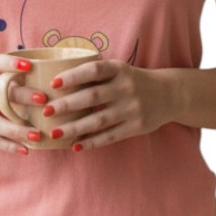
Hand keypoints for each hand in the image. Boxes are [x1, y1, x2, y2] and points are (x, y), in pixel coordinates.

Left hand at [44, 60, 178, 150]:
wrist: (169, 94)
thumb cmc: (133, 81)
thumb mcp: (119, 70)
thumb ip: (96, 74)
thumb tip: (57, 82)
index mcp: (120, 70)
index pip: (94, 70)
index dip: (73, 76)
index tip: (53, 83)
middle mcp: (126, 88)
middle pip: (92, 96)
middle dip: (67, 105)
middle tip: (46, 111)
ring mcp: (132, 109)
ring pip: (99, 120)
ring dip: (75, 128)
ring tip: (55, 133)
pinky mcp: (136, 127)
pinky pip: (110, 136)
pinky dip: (92, 142)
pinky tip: (76, 145)